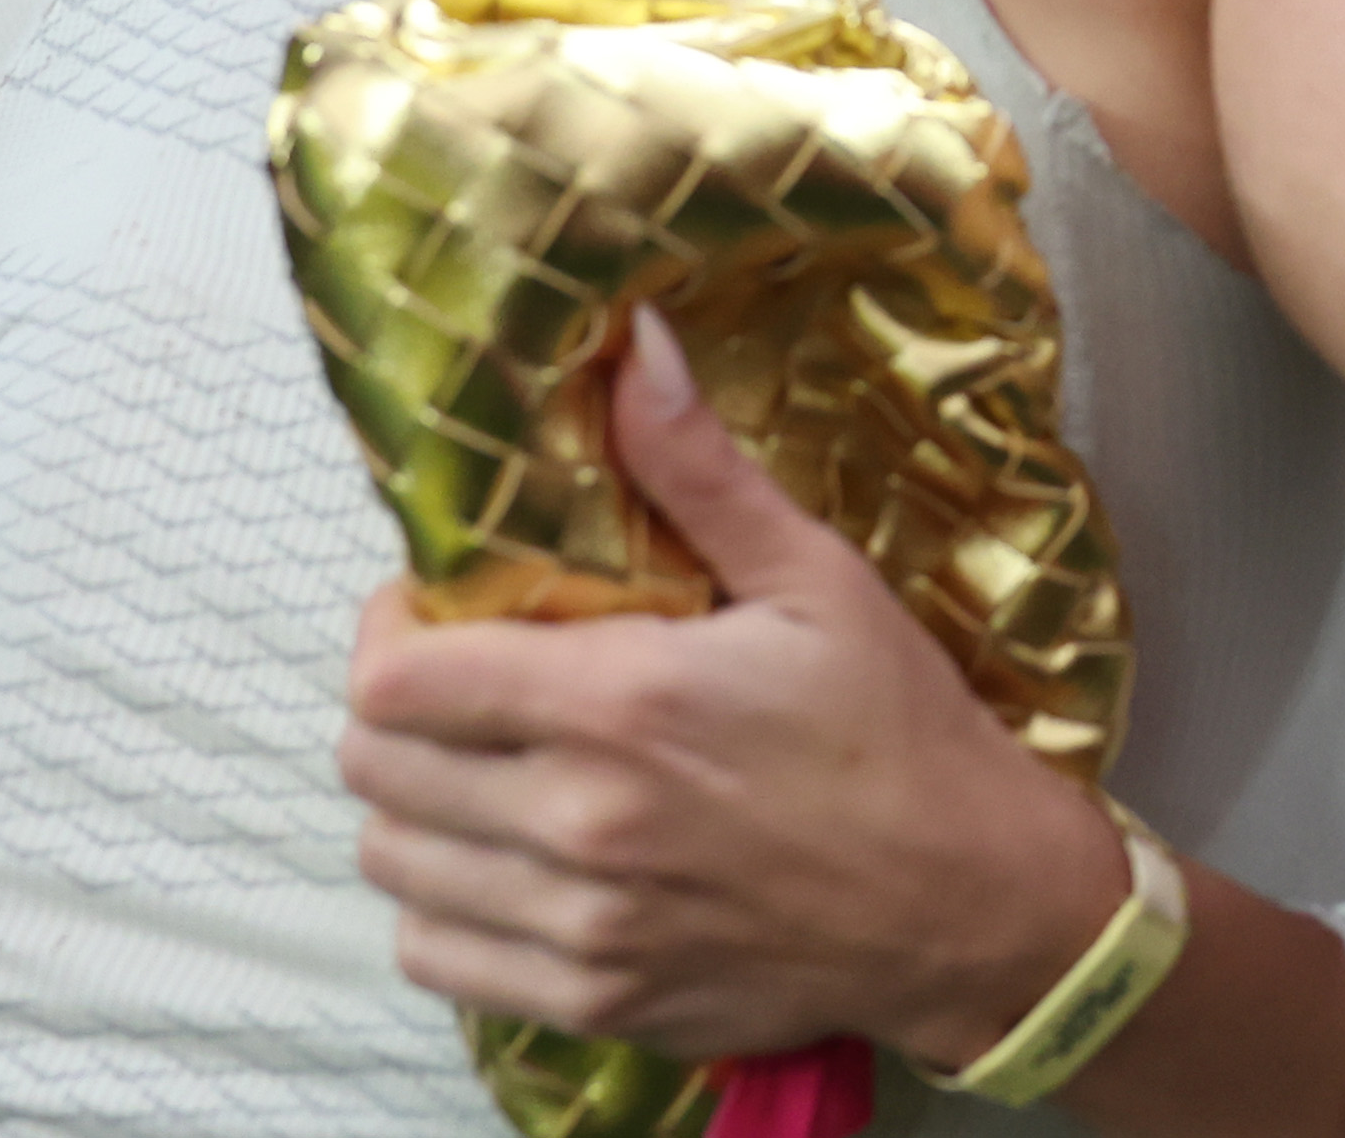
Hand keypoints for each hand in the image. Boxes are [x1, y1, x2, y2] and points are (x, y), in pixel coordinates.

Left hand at [340, 311, 1128, 1066]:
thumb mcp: (814, 577)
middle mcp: (581, 822)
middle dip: (396, 710)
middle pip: (373, 769)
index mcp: (620, 703)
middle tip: (459, 683)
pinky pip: (438, 961)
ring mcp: (582, 928)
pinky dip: (444, 910)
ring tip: (477, 770)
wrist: (971, 906)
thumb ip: (697, 468)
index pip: (394, 678)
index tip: (436, 608)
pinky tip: (504, 866)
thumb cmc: (898, 733)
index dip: (389, 629)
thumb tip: (635, 343)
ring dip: (413, 807)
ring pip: (392, 864)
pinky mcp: (596, 1001)